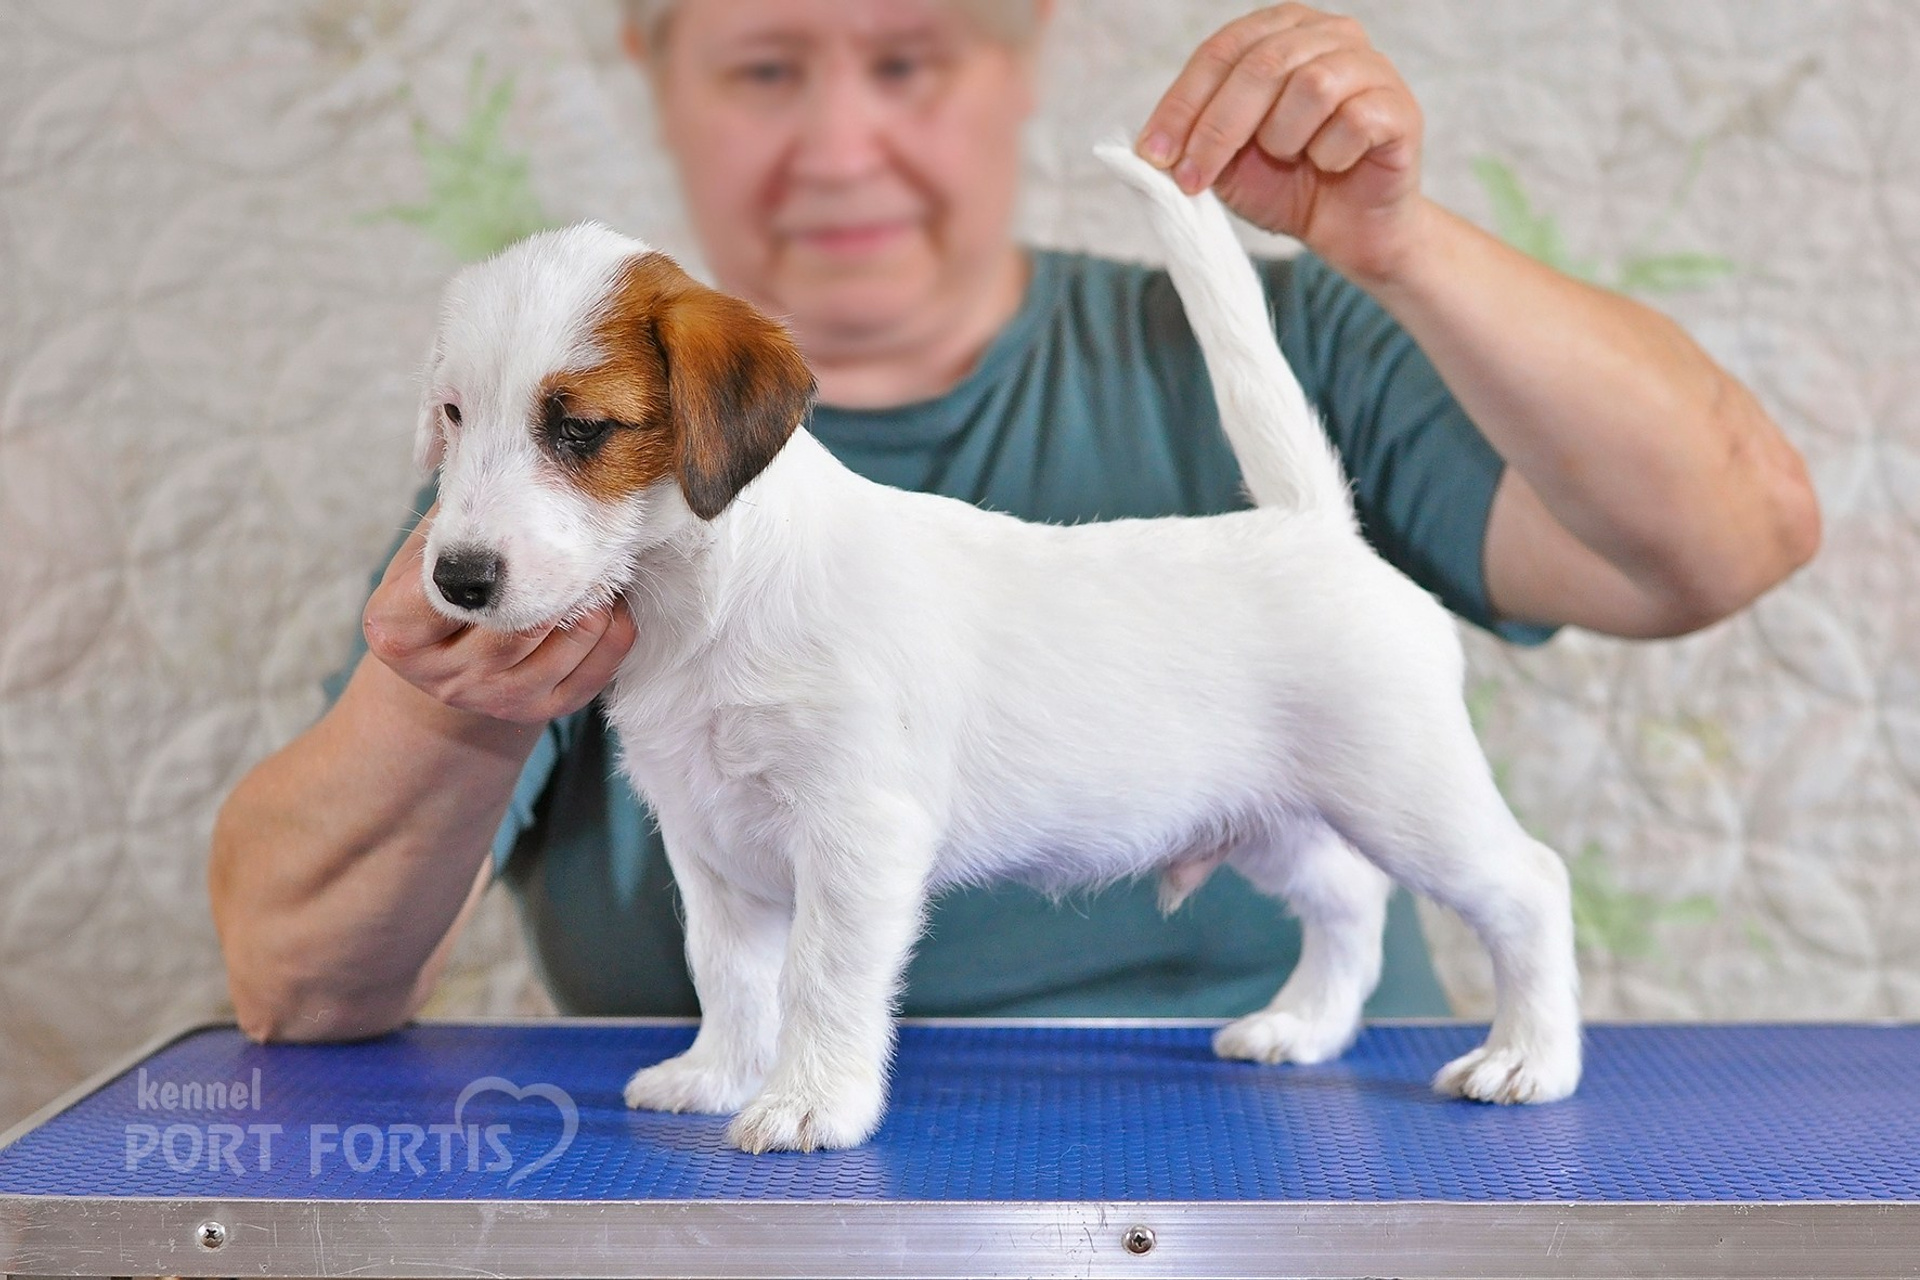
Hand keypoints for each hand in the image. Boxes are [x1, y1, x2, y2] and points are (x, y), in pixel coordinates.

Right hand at [362, 506, 636, 724]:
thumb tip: (486, 436)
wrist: (450, 667)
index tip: (517, 527)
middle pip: (516, 628)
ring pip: (565, 647)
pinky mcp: (544, 711)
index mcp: (398, 630)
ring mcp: (496, 700)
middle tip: (581, 540)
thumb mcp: (426, 549)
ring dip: (593, 602)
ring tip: (599, 566)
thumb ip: (452, 511)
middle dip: (556, 582)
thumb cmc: (441, 588)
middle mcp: (443, 675)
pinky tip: (613, 601)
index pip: (450, 591)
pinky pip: (597, 670)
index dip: (490, 558)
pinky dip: (615, 630)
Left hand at [1137, 4, 1426, 284]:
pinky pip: (1352, 122)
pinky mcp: (1400, 106)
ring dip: (1284, 139)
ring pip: (1310, 86)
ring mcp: (1370, 66)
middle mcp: (1328, 34)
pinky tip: (1333, 166)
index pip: (1221, 51)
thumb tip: (1150, 148)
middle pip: (1262, 64)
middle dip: (1217, 128)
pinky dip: (1330, 156)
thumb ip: (1193, 142)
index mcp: (1280, 31)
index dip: (1182, 103)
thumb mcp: (1226, 163)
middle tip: (1194, 178)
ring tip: (1292, 159)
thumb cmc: (1289, 185)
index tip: (1155, 154)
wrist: (1349, 230)